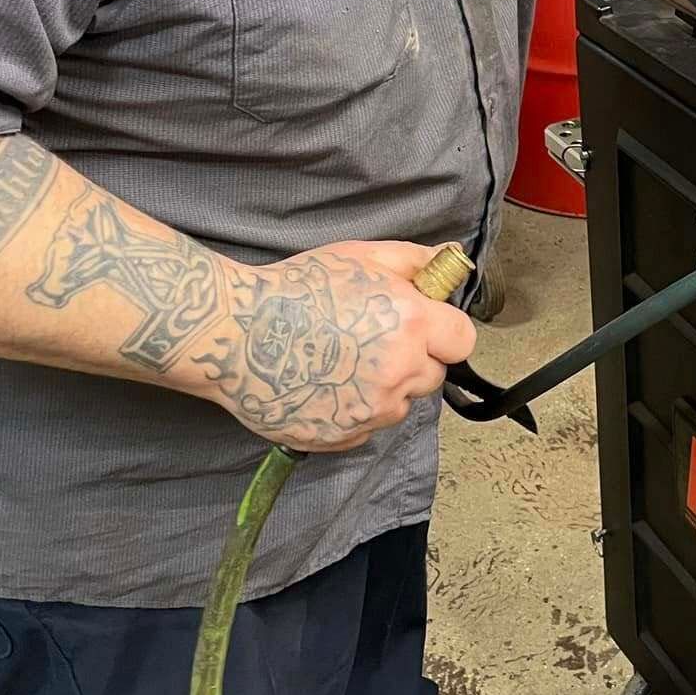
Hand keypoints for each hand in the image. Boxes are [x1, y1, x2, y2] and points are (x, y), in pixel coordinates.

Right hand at [188, 241, 477, 454]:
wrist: (234, 332)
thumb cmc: (297, 289)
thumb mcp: (360, 256)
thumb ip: (416, 261)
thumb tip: (451, 263)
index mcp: (411, 325)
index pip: (462, 341)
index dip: (442, 331)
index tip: (421, 325)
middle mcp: (399, 373)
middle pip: (432, 375)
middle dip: (412, 359)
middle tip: (368, 339)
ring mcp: (371, 411)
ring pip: (399, 404)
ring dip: (384, 388)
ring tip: (338, 361)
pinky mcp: (343, 437)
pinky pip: (367, 428)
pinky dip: (354, 411)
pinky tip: (322, 385)